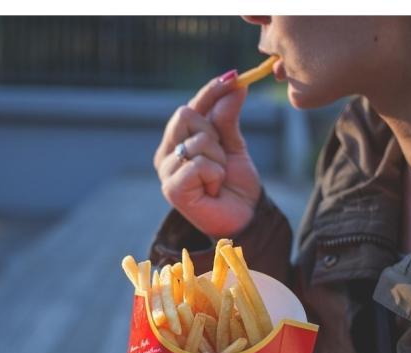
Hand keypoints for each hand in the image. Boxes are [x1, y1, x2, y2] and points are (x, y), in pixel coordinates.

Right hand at [153, 71, 261, 238]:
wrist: (244, 218)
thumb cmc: (235, 185)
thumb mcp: (234, 145)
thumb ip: (228, 117)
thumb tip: (235, 84)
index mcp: (176, 142)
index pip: (190, 106)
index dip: (210, 91)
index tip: (234, 76)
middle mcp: (166, 155)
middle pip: (186, 115)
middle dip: (214, 133)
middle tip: (221, 158)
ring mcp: (166, 172)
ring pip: (197, 140)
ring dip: (219, 159)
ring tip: (218, 180)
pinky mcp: (172, 189)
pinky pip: (199, 164)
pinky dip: (215, 175)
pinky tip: (213, 190)